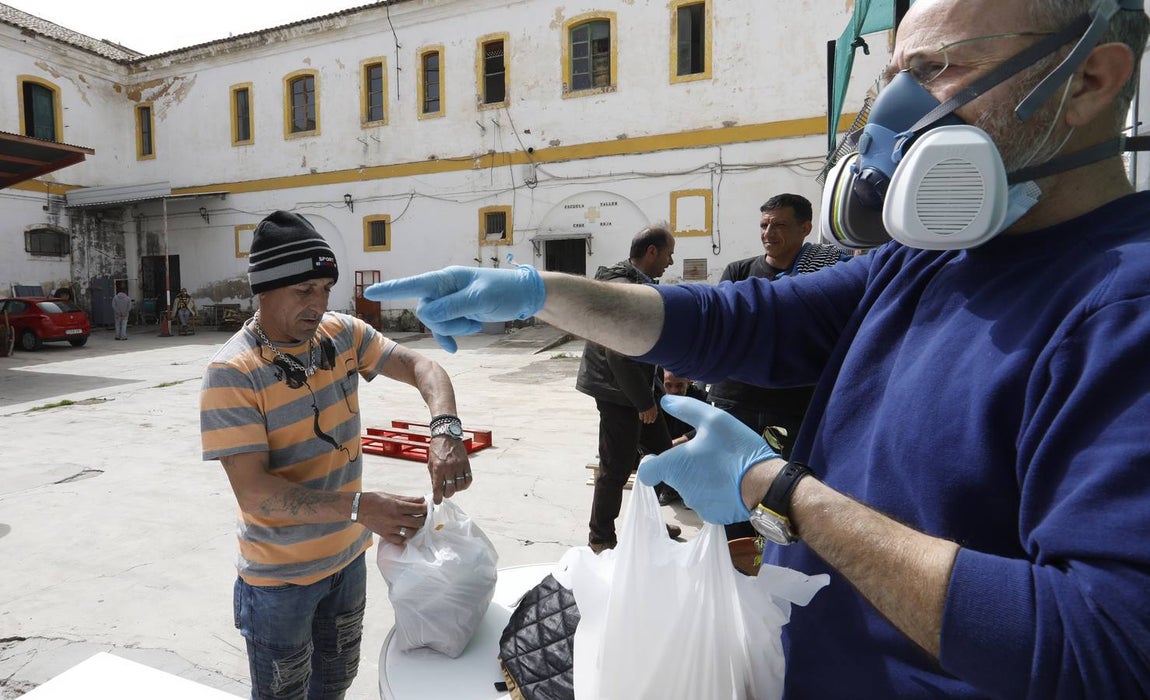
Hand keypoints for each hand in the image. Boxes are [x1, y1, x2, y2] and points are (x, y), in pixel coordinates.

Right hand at [357, 492, 427, 545]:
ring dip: (415, 529)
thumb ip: (408, 499)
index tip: (428, 507)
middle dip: (424, 519)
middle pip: (417, 522)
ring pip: (410, 533)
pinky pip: (399, 540)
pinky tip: (405, 532)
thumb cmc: (376, 499)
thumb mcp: (392, 496)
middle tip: (424, 516)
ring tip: (415, 524)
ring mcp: (390, 528)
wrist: (359, 508)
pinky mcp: (385, 535)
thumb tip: (422, 499)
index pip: (418, 509)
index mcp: (397, 506)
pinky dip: (404, 537)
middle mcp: (395, 518)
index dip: (426, 508)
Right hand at [364, 265, 546, 351]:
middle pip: (426, 312)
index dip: (391, 289)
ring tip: (477, 322)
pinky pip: (444, 328)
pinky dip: (449, 337)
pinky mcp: (459, 312)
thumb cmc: (504, 290)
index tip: (369, 292)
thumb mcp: (479, 299)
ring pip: (437, 322)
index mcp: (447, 278)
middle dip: (446, 322)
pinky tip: (455, 349)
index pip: (414, 284)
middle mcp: (444, 288)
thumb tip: (426, 314)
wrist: (524, 296)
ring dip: (455, 328)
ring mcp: (451, 301)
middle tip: (472, 319)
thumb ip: (451, 307)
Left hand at [428, 436, 472, 503]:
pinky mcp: (466, 464)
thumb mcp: (431, 463)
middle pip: (450, 490)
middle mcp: (448, 468)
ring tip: (453, 487)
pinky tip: (460, 483)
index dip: (437, 498)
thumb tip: (437, 490)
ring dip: (456, 490)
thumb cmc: (437, 449)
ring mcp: (458, 466)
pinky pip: (468, 479)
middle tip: (445, 493)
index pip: (438, 488)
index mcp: (438, 468)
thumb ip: (434, 477)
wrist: (446, 436)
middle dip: (447, 495)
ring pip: (460, 486)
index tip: (437, 501)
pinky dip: (465, 484)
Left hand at [638, 395, 779, 524]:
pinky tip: (731, 483)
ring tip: (724, 467)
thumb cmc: (736, 450)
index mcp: (675, 466)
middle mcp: (681, 488)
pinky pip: (709, 501)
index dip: (653, 464)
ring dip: (702, 479)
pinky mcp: (713, 516)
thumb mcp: (713, 419)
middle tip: (709, 453)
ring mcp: (697, 504)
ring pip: (693, 489)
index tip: (666, 457)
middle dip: (686, 466)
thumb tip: (666, 401)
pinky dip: (716, 493)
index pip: (647, 472)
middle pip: (675, 476)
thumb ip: (685, 409)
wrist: (766, 485)